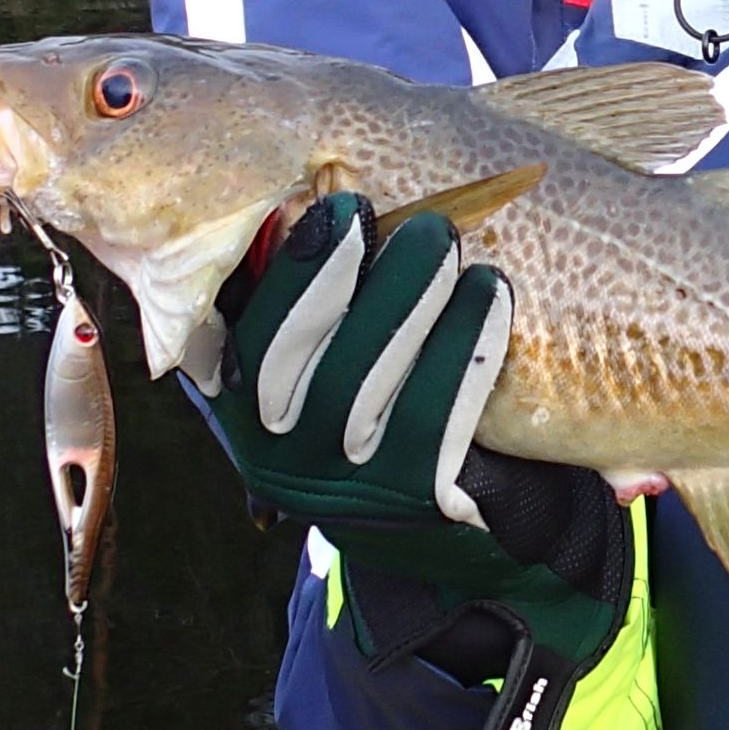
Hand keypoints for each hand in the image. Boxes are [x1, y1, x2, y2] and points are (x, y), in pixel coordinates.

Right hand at [217, 194, 623, 665]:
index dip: (289, 268)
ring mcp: (339, 485)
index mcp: (240, 404)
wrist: (453, 539)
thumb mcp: (318, 367)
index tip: (336, 205)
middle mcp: (274, 451)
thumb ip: (302, 300)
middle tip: (405, 216)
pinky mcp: (411, 504)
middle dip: (350, 272)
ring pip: (365, 379)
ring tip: (448, 240)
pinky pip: (436, 416)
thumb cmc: (379, 416)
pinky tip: (488, 293)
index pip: (241, 331)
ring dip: (411, 296)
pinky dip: (464, 344)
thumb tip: (312, 190)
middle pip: (297, 351)